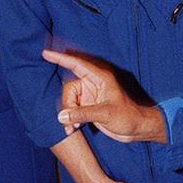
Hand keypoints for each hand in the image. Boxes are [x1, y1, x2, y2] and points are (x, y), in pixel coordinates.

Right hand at [43, 49, 165, 143]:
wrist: (136, 129)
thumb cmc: (128, 116)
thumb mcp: (106, 114)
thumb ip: (83, 114)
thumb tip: (61, 116)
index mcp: (99, 78)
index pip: (76, 64)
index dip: (61, 58)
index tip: (45, 53)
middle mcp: (92, 85)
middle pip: (68, 89)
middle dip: (66, 105)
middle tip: (71, 122)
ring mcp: (89, 97)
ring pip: (68, 101)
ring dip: (67, 115)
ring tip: (72, 129)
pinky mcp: (88, 108)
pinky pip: (71, 110)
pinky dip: (69, 120)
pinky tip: (72, 129)